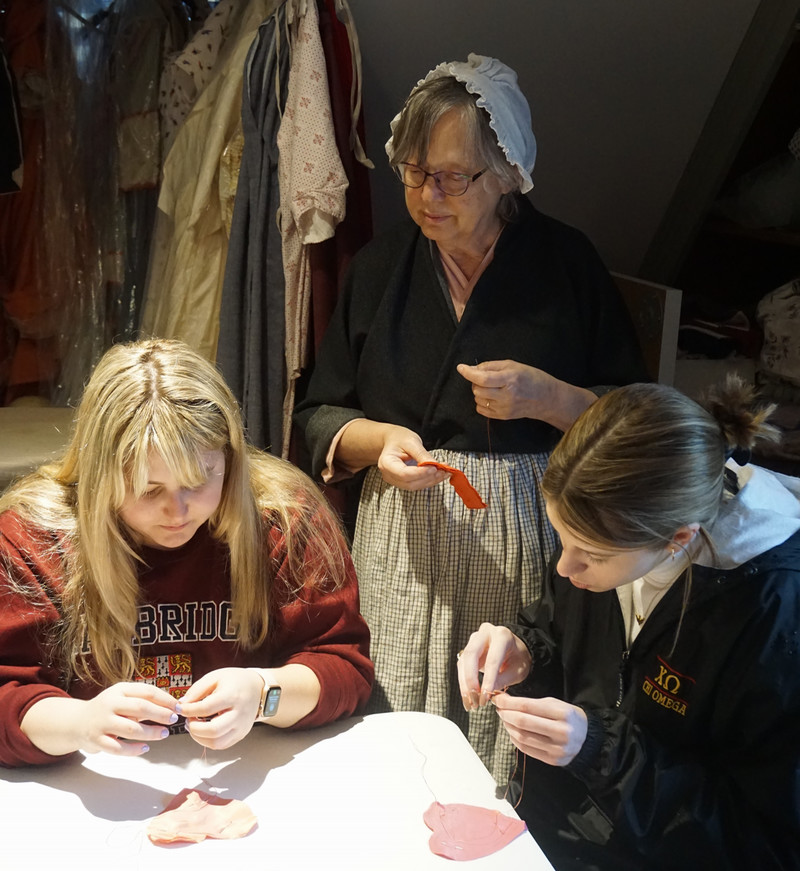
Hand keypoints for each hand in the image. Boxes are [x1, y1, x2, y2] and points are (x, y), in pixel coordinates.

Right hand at [21, 682, 178, 757]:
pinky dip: (133, 749)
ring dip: (151, 732)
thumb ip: (143, 700)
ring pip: (130, 729)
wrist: (77, 721)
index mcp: (120, 690)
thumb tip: (172, 706)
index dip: (165, 699)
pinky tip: (145, 748)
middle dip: (160, 714)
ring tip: (164, 734)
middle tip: (173, 719)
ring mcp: (101, 723)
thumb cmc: (109, 708)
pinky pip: (118, 748)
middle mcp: (109, 704)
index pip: (147, 691)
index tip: (178, 706)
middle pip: (140, 708)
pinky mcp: (96, 740)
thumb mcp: (123, 697)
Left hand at [178, 667, 262, 749]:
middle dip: (194, 728)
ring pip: (216, 742)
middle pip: (213, 730)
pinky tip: (204, 730)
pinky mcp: (240, 735)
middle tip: (188, 719)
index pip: (207, 708)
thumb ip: (197, 690)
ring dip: (199, 737)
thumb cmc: (236, 681)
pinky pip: (221, 745)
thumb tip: (182, 704)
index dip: (189, 710)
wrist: (258, 688)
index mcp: (233, 696)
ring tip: (195, 725)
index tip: (181, 708)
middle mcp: (239, 714)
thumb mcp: (216, 677)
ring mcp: (241, 727)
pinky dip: (207, 741)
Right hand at [376, 426, 448, 490]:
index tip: (434, 467)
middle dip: (428, 478)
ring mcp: (395, 481)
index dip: (420, 473)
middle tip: (443, 470)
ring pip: (415, 486)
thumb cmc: (400, 439)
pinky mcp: (403, 482)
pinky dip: (430, 480)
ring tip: (445, 471)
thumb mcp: (411, 442)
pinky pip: (418, 485)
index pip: (403, 474)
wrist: (393, 441)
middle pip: (410, 483)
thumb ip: (421, 454)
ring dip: (432, 480)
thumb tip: (434, 465)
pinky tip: (440, 474)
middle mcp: (389, 475)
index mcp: (386, 463)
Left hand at [457, 361, 594, 429]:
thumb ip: (491, 366)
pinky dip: (482, 401)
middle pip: (478, 389)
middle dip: (476, 381)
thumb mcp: (513, 365)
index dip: (469, 373)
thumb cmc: (532, 378)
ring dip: (480, 391)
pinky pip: (481, 409)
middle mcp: (507, 395)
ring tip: (492, 387)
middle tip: (487, 377)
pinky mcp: (503, 416)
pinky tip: (492, 397)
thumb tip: (473, 368)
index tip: (461, 368)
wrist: (546, 399)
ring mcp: (504, 408)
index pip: (483, 378)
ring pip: (478, 399)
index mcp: (510, 379)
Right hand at [457, 622, 531, 710]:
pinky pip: (462, 666)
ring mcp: (474, 640)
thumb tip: (486, 694)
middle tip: (474, 700)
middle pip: (471, 654)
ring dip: (464, 684)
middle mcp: (485, 633)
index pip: (492, 659)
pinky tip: (467, 697)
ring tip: (470, 703)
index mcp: (502, 635)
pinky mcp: (468, 649)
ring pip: (463, 661)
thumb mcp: (517, 670)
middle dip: (470, 680)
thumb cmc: (518, 659)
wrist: (515, 650)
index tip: (485, 698)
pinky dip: (463, 683)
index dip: (487, 680)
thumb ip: (503, 680)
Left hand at [493, 694, 587, 765]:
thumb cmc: (567, 716)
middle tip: (498, 709)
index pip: (527, 707)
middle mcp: (561, 732)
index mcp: (563, 714)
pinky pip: (526, 749)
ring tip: (505, 719)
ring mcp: (557, 749)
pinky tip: (512, 731)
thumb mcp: (554, 704)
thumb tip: (504, 701)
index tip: (497, 698)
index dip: (508, 703)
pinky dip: (514, 739)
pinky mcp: (553, 760)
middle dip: (506, 714)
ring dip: (508, 727)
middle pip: (523, 723)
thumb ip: (531, 703)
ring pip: (522, 737)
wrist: (586, 738)